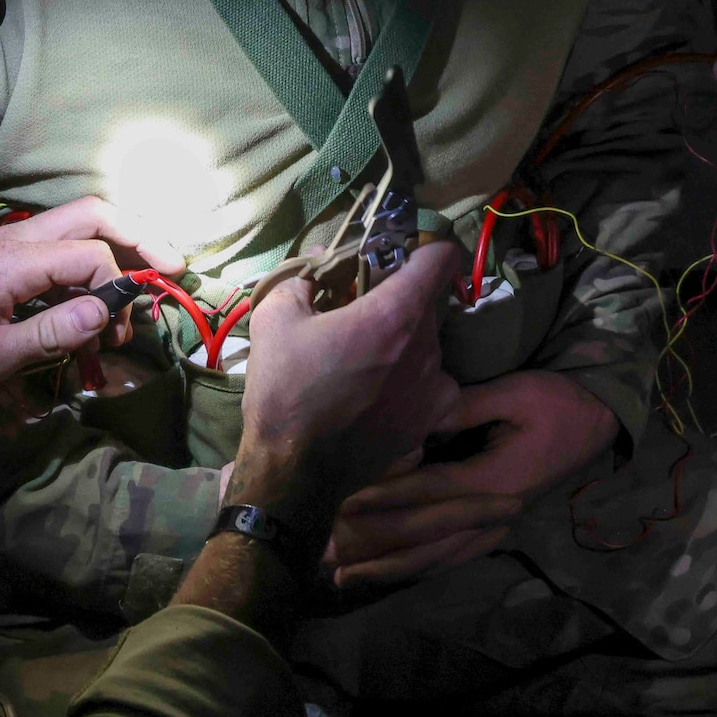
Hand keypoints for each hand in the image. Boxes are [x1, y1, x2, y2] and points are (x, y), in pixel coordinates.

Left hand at [0, 197, 183, 395]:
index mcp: (10, 263)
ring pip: (77, 226)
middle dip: (138, 236)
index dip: (116, 287)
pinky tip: (90, 317)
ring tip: (121, 321)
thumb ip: (53, 333)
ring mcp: (6, 243)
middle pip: (91, 213)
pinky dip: (84, 275)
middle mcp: (12, 239)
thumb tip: (108, 312)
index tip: (119, 331)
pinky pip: (56, 250)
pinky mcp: (2, 256)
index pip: (88, 254)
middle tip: (173, 267)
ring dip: (111, 260)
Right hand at [231, 241, 464, 528]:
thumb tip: (319, 261)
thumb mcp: (275, 319)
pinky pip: (433, 382)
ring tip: (366, 358)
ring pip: (429, 343)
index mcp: (395, 314)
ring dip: (404, 341)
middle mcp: (427, 346)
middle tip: (360, 311)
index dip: (424, 248)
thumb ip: (302, 279)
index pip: (441, 257)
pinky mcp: (431, 419)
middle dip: (399, 299)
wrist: (295, 469)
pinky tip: (384, 390)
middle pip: (428, 302)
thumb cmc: (286, 389)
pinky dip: (414, 379)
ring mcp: (434, 386)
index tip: (400, 255)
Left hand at [327, 369, 617, 585]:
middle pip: (425, 539)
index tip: (341, 500)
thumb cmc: (555, 402)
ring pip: (435, 557)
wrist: (596, 423)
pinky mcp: (495, 528)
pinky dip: (415, 567)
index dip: (384, 496)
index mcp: (495, 479)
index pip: (428, 492)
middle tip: (324, 553)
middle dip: (373, 548)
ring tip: (341, 577)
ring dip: (388, 568)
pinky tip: (384, 574)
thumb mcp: (513, 392)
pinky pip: (450, 556)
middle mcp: (493, 513)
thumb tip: (410, 416)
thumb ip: (461, 408)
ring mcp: (496, 526)